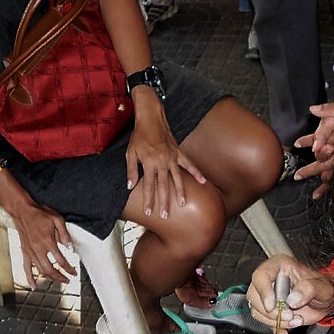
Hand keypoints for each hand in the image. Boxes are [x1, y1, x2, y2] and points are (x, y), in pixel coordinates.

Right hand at [0, 171, 74, 283]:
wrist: (22, 210)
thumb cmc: (40, 213)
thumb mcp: (57, 219)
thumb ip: (65, 234)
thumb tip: (70, 248)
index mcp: (48, 242)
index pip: (61, 260)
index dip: (69, 269)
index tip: (74, 272)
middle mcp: (38, 249)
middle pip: (51, 270)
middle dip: (61, 277)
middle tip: (68, 280)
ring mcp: (30, 252)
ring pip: (40, 270)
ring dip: (50, 278)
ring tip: (58, 279)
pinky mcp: (24, 252)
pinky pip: (26, 268)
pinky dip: (30, 278)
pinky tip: (33, 286)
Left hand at [126, 91, 205, 219]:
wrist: (151, 118)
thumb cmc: (139, 136)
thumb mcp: (130, 153)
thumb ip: (132, 171)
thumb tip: (130, 186)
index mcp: (149, 163)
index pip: (149, 186)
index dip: (149, 200)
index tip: (149, 212)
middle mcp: (161, 162)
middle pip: (163, 187)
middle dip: (164, 202)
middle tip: (165, 215)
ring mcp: (172, 158)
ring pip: (177, 179)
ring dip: (180, 192)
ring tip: (182, 204)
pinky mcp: (178, 153)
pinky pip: (189, 164)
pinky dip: (196, 173)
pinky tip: (203, 181)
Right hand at [247, 255, 333, 333]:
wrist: (325, 302)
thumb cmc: (322, 288)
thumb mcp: (322, 287)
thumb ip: (309, 288)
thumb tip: (293, 298)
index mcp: (279, 266)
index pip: (261, 276)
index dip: (263, 291)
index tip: (271, 305)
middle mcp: (270, 280)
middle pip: (255, 296)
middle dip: (272, 311)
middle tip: (291, 316)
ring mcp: (268, 296)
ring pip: (258, 311)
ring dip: (276, 321)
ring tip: (296, 321)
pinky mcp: (270, 311)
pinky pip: (265, 323)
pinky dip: (276, 331)